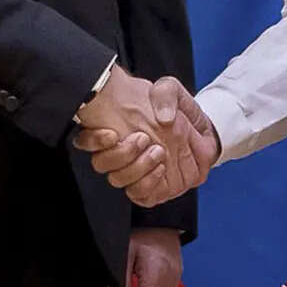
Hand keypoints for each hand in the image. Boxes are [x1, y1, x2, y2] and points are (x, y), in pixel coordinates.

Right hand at [74, 76, 219, 206]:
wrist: (200, 128)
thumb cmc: (178, 110)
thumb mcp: (171, 90)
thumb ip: (165, 94)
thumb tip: (163, 118)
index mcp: (115, 129)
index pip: (86, 141)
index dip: (92, 141)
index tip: (111, 133)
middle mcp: (119, 152)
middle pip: (101, 164)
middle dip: (122, 154)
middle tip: (144, 139)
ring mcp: (134, 171)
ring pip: (118, 180)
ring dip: (136, 168)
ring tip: (158, 152)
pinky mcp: (151, 188)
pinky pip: (140, 196)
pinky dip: (148, 184)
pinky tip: (160, 169)